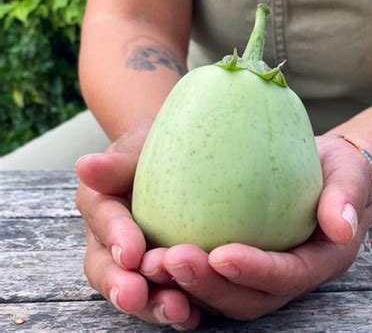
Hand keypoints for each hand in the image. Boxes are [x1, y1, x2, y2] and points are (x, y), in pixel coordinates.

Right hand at [75, 118, 199, 329]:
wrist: (183, 159)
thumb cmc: (158, 148)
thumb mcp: (141, 145)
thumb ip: (118, 162)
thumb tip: (86, 165)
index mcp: (102, 204)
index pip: (103, 219)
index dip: (115, 235)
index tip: (131, 252)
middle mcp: (112, 239)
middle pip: (106, 267)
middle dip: (120, 284)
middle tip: (136, 295)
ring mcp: (136, 262)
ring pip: (133, 289)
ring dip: (152, 304)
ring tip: (177, 312)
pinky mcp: (163, 275)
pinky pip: (165, 295)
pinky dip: (177, 310)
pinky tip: (195, 316)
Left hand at [139, 135, 371, 319]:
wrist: (321, 170)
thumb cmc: (335, 171)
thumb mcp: (349, 174)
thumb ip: (346, 196)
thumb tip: (340, 226)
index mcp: (318, 261)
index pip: (288, 275)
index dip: (256, 270)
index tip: (221, 254)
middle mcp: (288, 277)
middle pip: (249, 298)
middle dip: (209, 286)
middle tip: (168, 260)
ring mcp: (261, 274)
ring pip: (222, 297)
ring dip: (186, 286)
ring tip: (150, 262)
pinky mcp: (239, 265)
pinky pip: (209, 280)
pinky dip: (180, 276)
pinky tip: (149, 255)